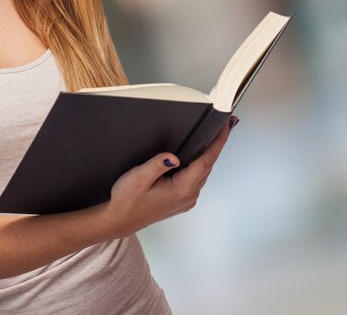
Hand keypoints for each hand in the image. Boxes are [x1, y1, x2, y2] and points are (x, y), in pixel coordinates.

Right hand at [105, 116, 237, 238]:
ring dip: (207, 155)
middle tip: (222, 126)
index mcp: (181, 189)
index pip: (205, 161)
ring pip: (202, 172)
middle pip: (207, 166)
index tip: (226, 127)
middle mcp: (188, 196)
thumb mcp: (139, 178)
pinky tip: (194, 155)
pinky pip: (195, 179)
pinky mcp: (181, 200)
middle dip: (215, 145)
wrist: (120, 220)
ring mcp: (186, 200)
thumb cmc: (127, 200)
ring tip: (211, 137)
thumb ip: (157, 165)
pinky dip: (199, 165)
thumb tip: (174, 156)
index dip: (217, 143)